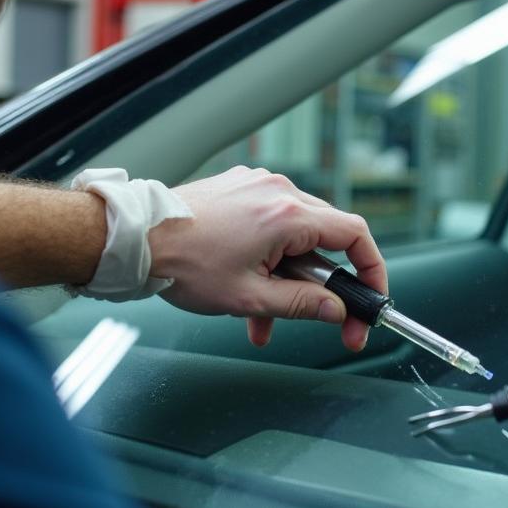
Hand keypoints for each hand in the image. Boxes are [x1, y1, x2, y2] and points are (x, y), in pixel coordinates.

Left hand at [147, 166, 386, 351]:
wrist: (135, 239)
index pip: (355, 236)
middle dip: (328, 284)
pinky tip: (248, 291)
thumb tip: (337, 311)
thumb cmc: (183, 265)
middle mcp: (277, 191)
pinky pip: (271, 226)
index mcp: (288, 215)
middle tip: (328, 319)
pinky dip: (269, 260)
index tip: (371, 298)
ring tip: (266, 320)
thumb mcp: (250, 298)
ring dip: (291, 279)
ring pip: (296, 238)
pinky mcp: (239, 191)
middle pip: (328, 238)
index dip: (371, 270)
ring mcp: (257, 188)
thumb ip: (303, 305)